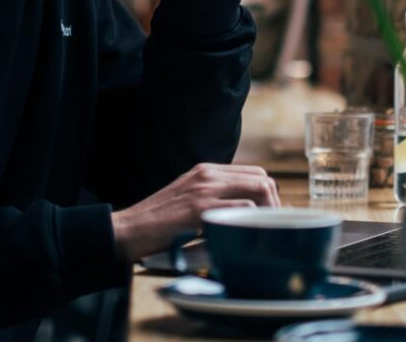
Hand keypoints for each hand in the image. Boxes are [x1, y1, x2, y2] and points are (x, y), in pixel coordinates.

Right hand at [110, 163, 280, 262]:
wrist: (130, 229)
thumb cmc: (158, 221)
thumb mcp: (187, 197)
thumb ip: (212, 196)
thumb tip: (244, 209)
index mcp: (205, 170)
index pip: (254, 172)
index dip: (269, 193)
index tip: (270, 214)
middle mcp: (208, 175)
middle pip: (262, 178)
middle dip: (275, 202)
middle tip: (272, 225)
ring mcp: (205, 190)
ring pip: (258, 189)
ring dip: (268, 213)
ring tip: (264, 231)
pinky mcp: (201, 209)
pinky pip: (243, 207)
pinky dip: (252, 221)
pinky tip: (247, 235)